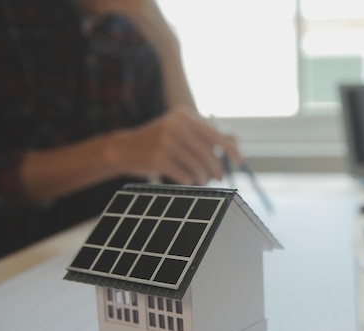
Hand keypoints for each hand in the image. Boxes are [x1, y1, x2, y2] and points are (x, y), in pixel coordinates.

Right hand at [105, 106, 241, 184]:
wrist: (122, 149)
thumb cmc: (158, 142)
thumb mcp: (180, 131)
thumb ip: (206, 135)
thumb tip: (236, 142)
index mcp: (184, 116)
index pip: (215, 135)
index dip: (231, 150)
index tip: (240, 161)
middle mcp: (176, 125)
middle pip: (210, 154)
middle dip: (217, 169)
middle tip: (218, 178)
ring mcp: (166, 141)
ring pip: (199, 167)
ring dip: (203, 178)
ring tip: (200, 180)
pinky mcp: (158, 158)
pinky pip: (185, 175)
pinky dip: (189, 181)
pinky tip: (185, 180)